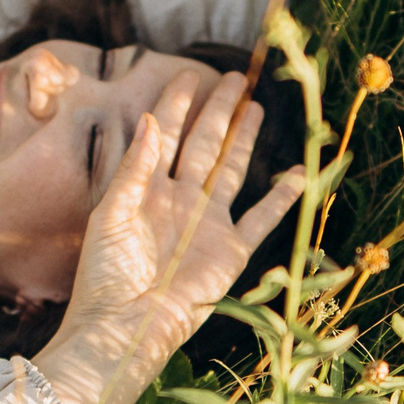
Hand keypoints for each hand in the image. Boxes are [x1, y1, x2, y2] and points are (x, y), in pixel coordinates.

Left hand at [33, 69, 304, 403]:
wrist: (124, 329)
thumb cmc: (106, 276)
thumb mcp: (110, 215)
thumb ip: (134, 168)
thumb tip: (154, 119)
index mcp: (146, 190)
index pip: (166, 136)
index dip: (178, 106)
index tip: (188, 74)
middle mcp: (181, 201)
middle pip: (205, 145)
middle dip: (218, 111)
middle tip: (235, 78)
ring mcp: (208, 224)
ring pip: (232, 170)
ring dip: (245, 140)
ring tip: (258, 109)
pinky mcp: (231, 252)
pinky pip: (261, 218)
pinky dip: (281, 198)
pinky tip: (297, 174)